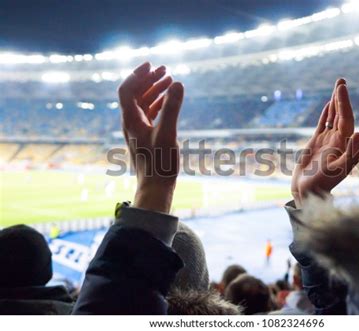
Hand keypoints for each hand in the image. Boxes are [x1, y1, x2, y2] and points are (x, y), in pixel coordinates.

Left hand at [118, 62, 183, 212]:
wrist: (156, 187)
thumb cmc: (160, 163)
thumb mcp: (168, 133)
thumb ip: (172, 107)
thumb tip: (177, 82)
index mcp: (131, 120)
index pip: (127, 90)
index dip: (137, 75)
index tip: (151, 64)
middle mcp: (131, 123)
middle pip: (135, 94)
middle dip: (148, 79)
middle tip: (164, 69)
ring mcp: (138, 130)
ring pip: (143, 103)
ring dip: (154, 90)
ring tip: (169, 79)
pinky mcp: (146, 136)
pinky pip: (149, 113)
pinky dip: (158, 103)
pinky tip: (168, 99)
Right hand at [291, 79, 358, 207]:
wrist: (308, 192)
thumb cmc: (323, 184)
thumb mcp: (338, 170)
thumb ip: (351, 153)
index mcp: (345, 144)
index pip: (347, 119)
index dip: (344, 103)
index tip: (342, 88)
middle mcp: (339, 140)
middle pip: (342, 115)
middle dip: (341, 97)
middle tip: (341, 80)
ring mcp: (328, 141)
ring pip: (333, 117)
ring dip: (335, 102)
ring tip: (337, 86)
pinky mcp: (317, 144)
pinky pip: (323, 125)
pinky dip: (325, 114)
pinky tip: (327, 105)